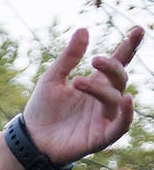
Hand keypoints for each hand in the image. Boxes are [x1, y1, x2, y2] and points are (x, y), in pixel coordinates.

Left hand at [23, 26, 142, 164]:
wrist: (30, 139)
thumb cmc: (43, 110)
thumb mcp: (52, 79)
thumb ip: (69, 57)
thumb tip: (83, 29)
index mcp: (96, 83)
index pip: (118, 62)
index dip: (129, 47)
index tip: (138, 29)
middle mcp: (104, 99)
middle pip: (120, 77)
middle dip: (111, 66)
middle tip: (94, 60)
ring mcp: (105, 117)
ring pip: (115, 98)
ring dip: (99, 89)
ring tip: (76, 82)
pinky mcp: (102, 136)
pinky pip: (122, 125)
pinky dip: (126, 114)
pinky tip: (125, 99)